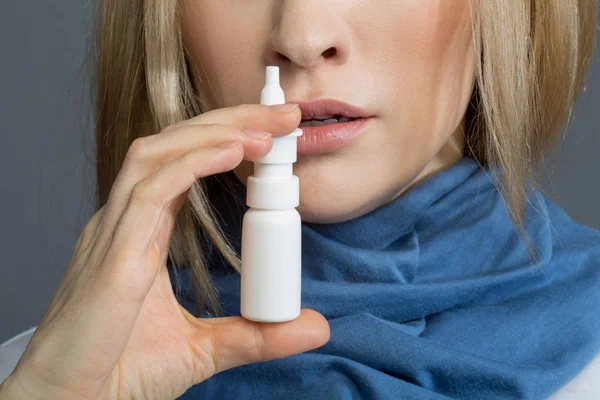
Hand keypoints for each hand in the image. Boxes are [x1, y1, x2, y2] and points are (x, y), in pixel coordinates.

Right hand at [0, 103, 329, 399]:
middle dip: (230, 121)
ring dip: (214, 133)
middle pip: (173, 145)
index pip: (183, 165)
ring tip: (264, 129)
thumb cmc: (119, 374)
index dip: (227, 141)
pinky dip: (192, 164)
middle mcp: (124, 223)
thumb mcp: (204, 348)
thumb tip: (314, 325)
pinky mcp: (113, 258)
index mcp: (140, 234)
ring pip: (158, 153)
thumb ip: (257, 334)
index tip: (276, 137)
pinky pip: (150, 191)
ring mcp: (113, 234)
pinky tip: (232, 151)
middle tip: (282, 115)